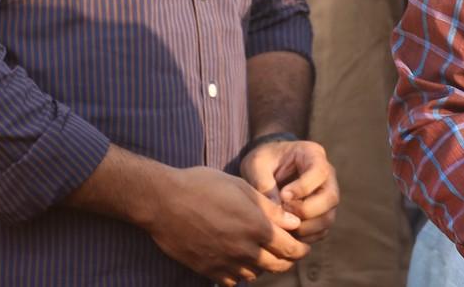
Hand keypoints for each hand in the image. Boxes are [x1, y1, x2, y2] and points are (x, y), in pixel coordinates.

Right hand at [144, 165, 308, 284]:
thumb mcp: (240, 187)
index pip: (291, 249)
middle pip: (278, 266)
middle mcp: (244, 250)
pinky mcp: (209, 271)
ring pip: (256, 274)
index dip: (300, 247)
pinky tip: (235, 258)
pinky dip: (240, 272)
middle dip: (286, 259)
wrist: (163, 201)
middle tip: (284, 248)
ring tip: (257, 249)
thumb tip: (294, 222)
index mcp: (256, 227)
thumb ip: (270, 208)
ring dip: (262, 264)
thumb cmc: (202, 186)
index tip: (300, 242)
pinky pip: (234, 280)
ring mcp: (226, 263)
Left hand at [239, 140, 337, 242]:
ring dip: (306, 227)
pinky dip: (305, 236)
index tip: (282, 195)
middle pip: (331, 198)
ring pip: (328, 218)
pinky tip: (286, 233)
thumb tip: (277, 211)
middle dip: (306, 210)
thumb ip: (264, 183)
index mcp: (313, 154)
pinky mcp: (322, 215)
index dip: (302, 187)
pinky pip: (321, 231)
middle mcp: (327, 177)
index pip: (319, 172)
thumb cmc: (263, 161)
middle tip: (283, 212)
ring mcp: (327, 197)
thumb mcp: (257, 165)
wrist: (267, 167)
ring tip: (282, 224)